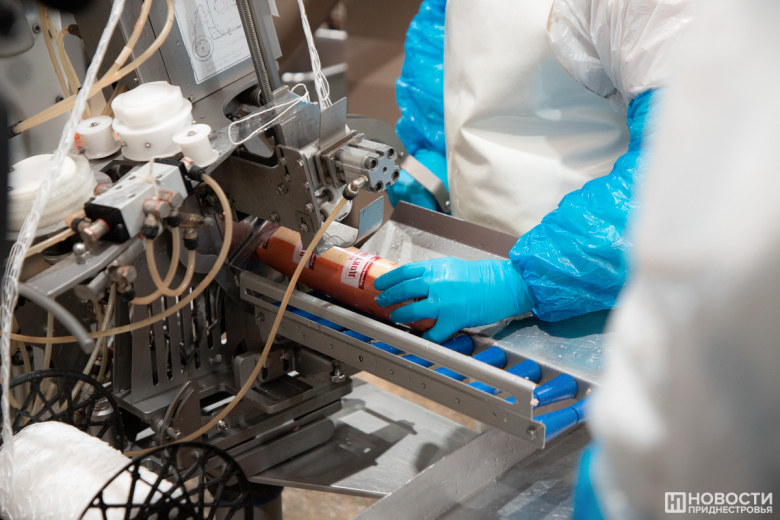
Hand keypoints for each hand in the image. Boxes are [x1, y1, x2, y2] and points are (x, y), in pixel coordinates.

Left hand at [374, 258, 532, 342]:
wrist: (502, 285)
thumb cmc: (481, 277)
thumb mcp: (453, 267)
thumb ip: (434, 273)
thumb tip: (415, 280)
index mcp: (437, 268)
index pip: (405, 271)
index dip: (388, 279)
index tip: (379, 284)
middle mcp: (439, 283)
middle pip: (404, 290)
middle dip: (389, 297)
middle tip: (381, 301)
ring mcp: (445, 302)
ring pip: (413, 310)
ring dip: (401, 315)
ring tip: (396, 317)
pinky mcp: (454, 318)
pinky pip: (434, 332)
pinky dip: (426, 337)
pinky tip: (421, 338)